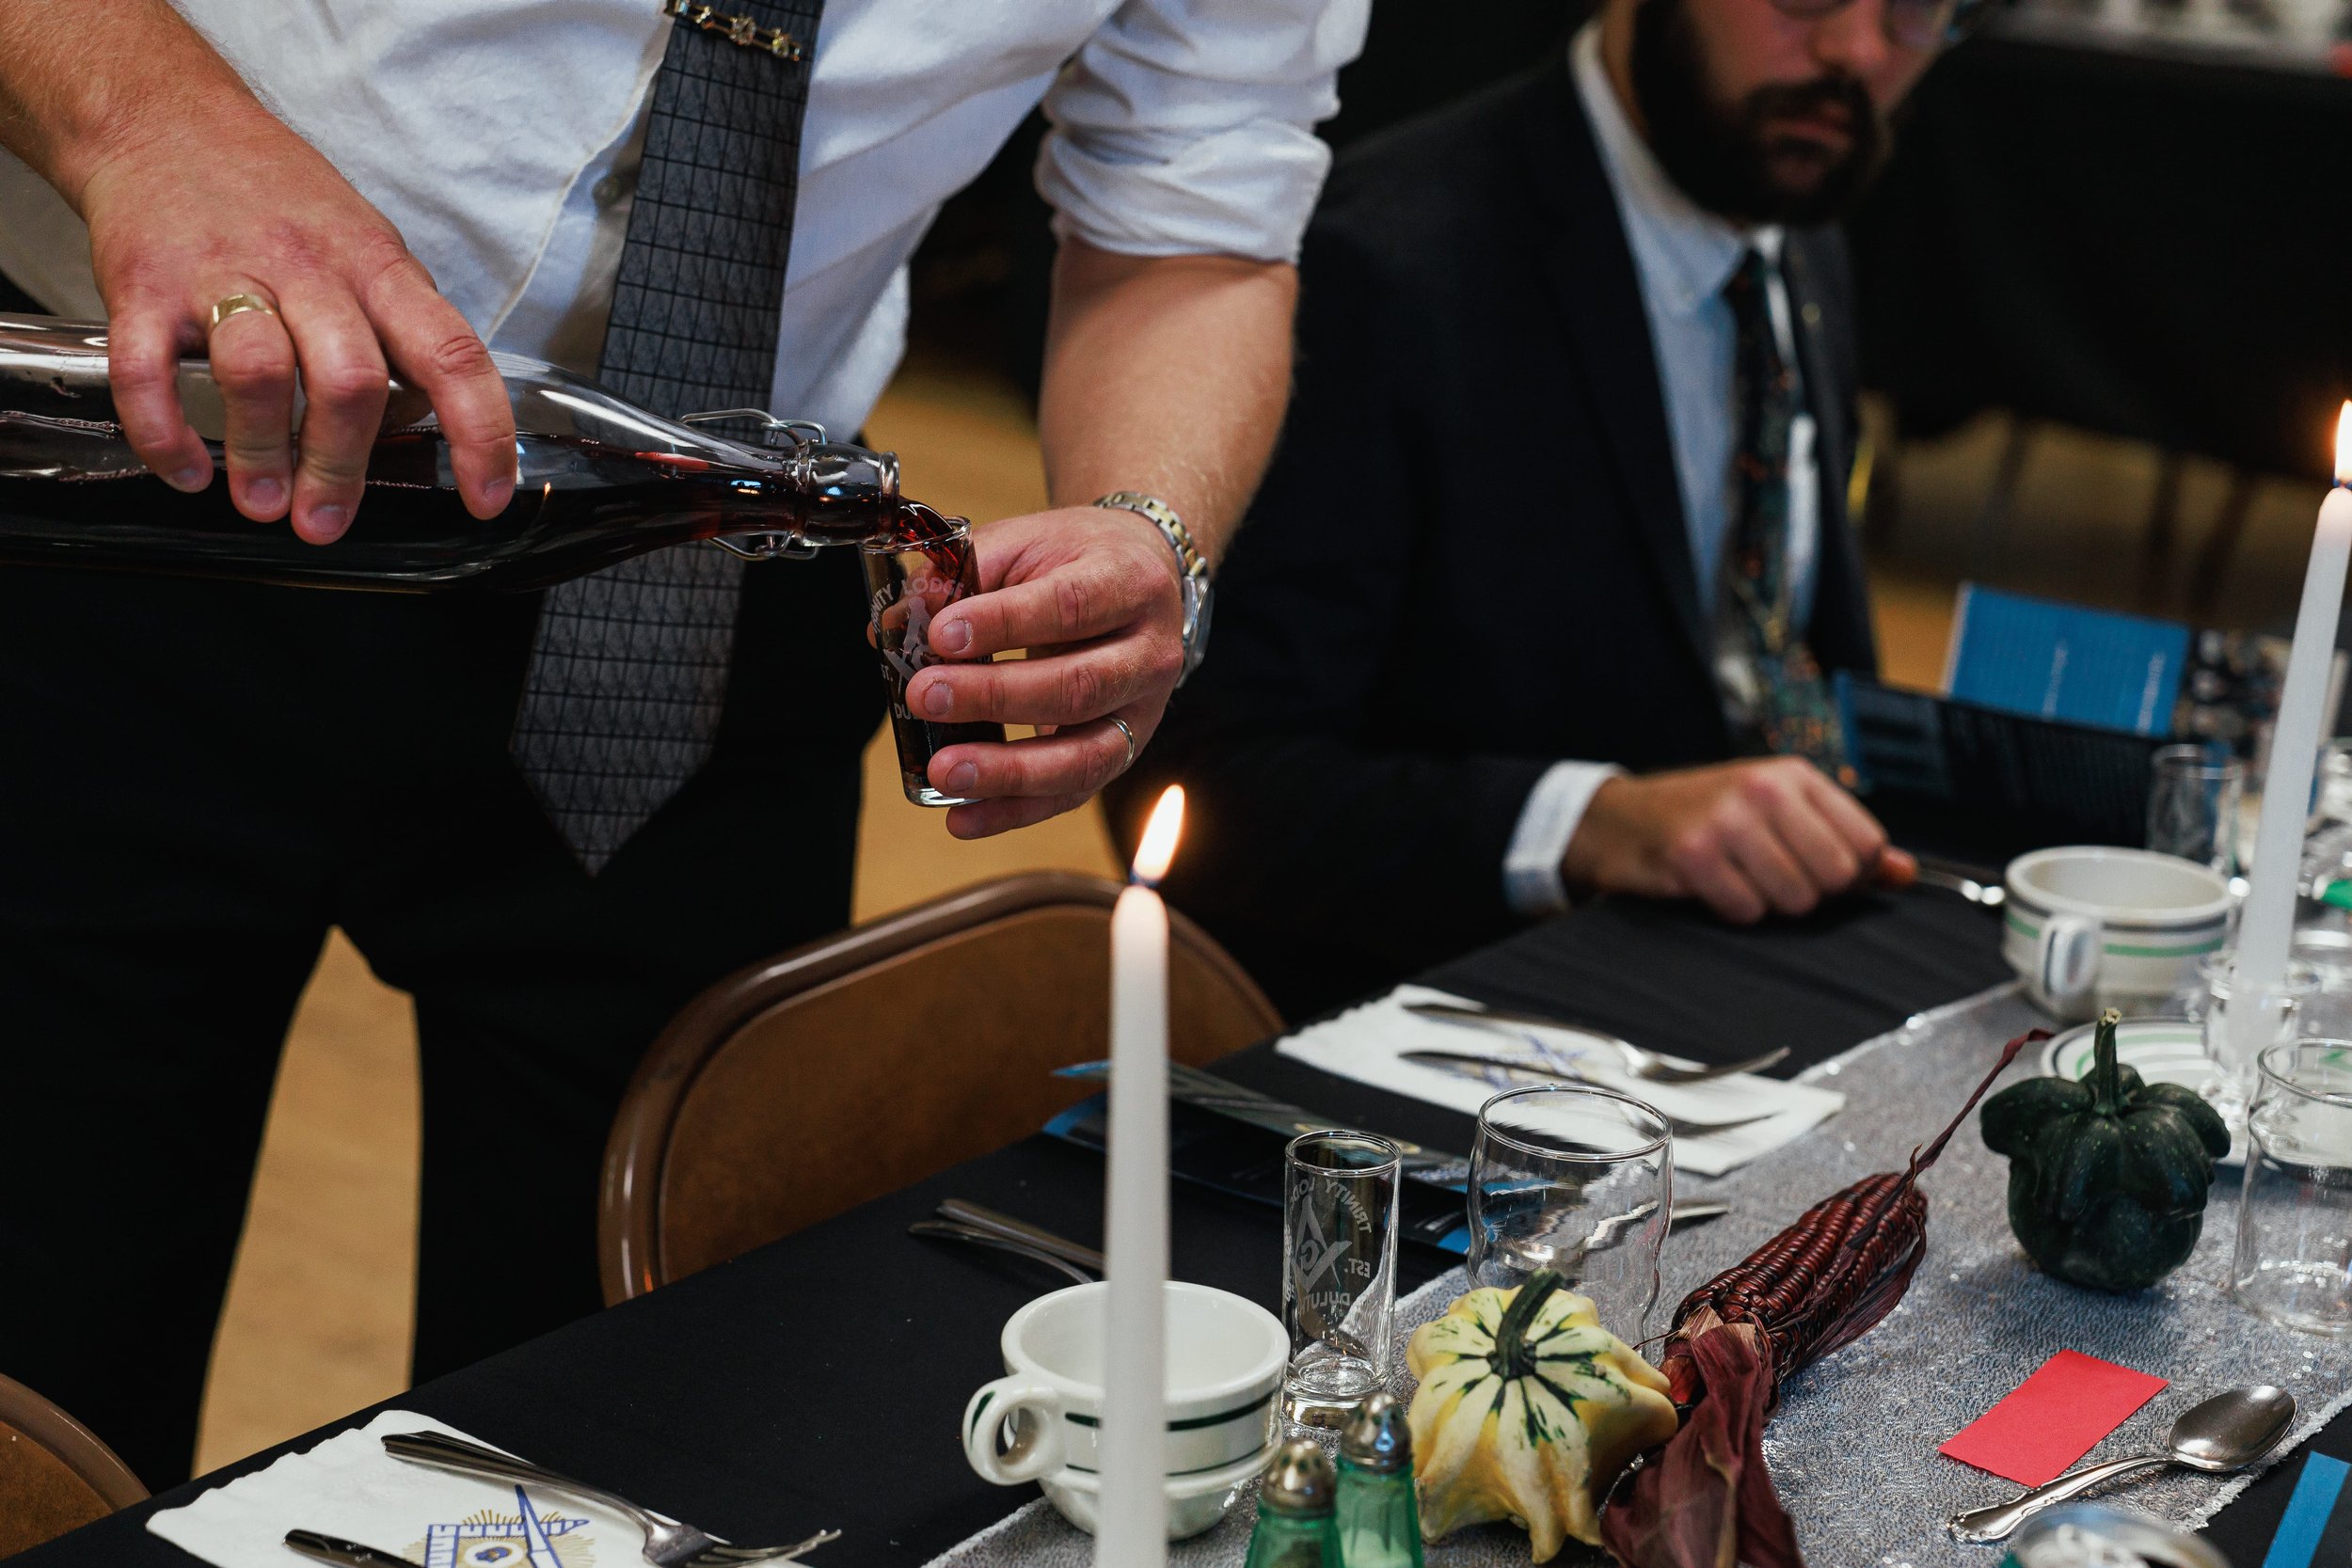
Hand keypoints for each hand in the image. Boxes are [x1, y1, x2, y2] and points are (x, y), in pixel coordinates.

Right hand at [76, 103, 514, 540]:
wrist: (162, 121)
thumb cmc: (275, 198)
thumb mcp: (366, 245)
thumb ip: (400, 325)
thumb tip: (430, 418)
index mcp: (377, 269)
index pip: (452, 355)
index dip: (481, 432)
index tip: (486, 497)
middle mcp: (309, 271)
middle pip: (350, 379)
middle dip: (342, 466)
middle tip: (325, 521)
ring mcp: (223, 276)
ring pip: (260, 374)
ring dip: (261, 452)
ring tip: (262, 501)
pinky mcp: (144, 286)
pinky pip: (150, 370)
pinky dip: (164, 432)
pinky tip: (186, 468)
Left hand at [903, 505, 1185, 838]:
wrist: (1146, 582)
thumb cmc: (1078, 562)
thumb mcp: (1027, 543)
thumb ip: (964, 574)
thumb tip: (897, 622)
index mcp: (1128, 583)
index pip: (1070, 606)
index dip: (1004, 623)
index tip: (941, 634)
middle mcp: (1149, 654)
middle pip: (1078, 686)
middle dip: (995, 698)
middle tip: (924, 696)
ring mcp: (1142, 713)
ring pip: (1083, 754)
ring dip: (1008, 771)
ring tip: (944, 770)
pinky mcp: (1122, 753)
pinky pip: (1071, 793)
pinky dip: (1013, 811)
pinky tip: (962, 817)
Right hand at [1561, 756, 1915, 922]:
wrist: (1619, 820)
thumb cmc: (1706, 816)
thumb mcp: (1777, 812)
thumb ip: (1843, 840)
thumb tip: (1903, 873)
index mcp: (1792, 775)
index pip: (1864, 842)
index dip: (1849, 873)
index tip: (1818, 870)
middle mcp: (1762, 789)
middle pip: (1835, 874)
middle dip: (1811, 892)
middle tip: (1774, 879)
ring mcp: (1725, 820)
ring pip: (1795, 898)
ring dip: (1770, 904)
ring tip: (1742, 880)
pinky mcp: (1692, 854)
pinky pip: (1747, 910)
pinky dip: (1734, 910)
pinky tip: (1714, 888)